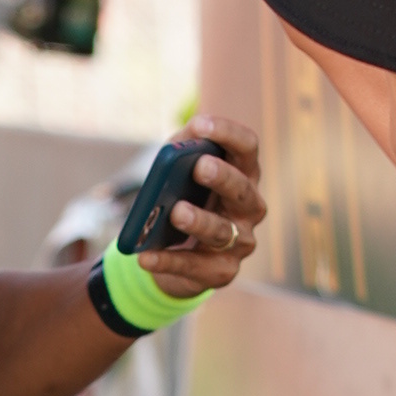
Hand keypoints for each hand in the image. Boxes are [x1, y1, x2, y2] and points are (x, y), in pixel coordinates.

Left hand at [137, 115, 264, 297]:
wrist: (177, 254)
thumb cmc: (184, 199)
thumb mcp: (179, 170)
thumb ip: (179, 152)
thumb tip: (175, 148)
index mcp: (244, 174)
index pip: (247, 148)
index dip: (229, 134)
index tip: (202, 123)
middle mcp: (250, 207)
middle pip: (242, 190)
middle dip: (222, 178)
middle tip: (200, 167)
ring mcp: (240, 242)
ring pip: (221, 231)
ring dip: (199, 221)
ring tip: (176, 212)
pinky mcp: (222, 271)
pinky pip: (194, 266)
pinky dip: (168, 261)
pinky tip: (145, 257)